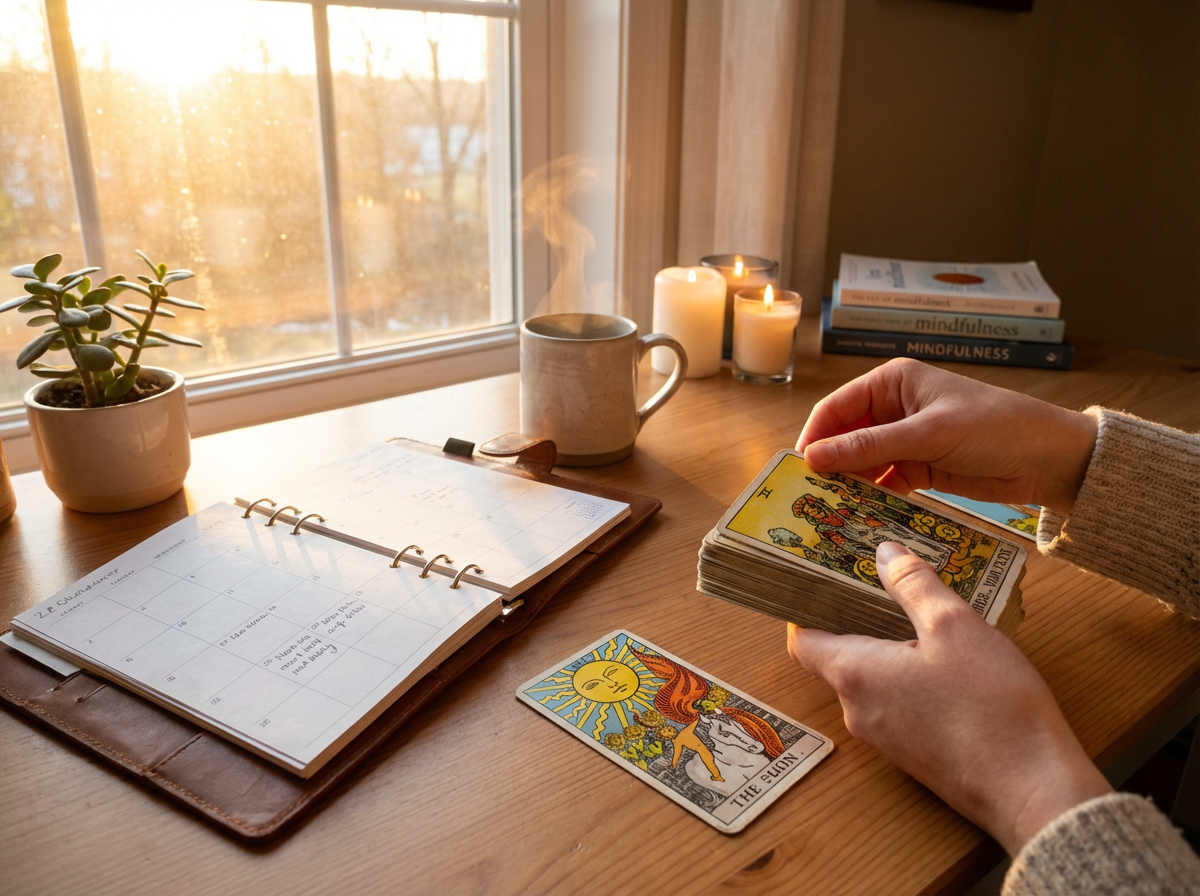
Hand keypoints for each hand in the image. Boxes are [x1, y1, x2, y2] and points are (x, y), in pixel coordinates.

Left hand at [787, 542, 1110, 854]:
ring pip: (874, 682)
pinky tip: (952, 666)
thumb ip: (914, 586)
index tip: (822, 582)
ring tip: (927, 621)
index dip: (807, 609)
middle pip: (840, 658)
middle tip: (887, 587)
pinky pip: (899, 706)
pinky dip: (912, 680)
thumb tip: (885, 553)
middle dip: (860, 622)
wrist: (1033, 792)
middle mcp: (859, 711)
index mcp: (855, 675)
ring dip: (892, 651)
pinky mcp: (917, 756)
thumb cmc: (990, 707)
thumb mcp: (954, 627)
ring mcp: (887, 739)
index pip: (803, 641)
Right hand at [796, 359, 1097, 514]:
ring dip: (849, 485)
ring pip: (861, 463)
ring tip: (830, 511)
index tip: (798, 469)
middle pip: (844, 437)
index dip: (815, 437)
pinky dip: (871, 498)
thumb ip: (870, 446)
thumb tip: (814, 457)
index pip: (837, 409)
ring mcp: (905, 441)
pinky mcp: (918, 470)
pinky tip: (859, 516)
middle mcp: (893, 409)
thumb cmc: (995, 427)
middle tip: (808, 497)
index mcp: (892, 383)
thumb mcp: (929, 434)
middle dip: (829, 465)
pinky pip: (883, 483)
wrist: (1051, 458)